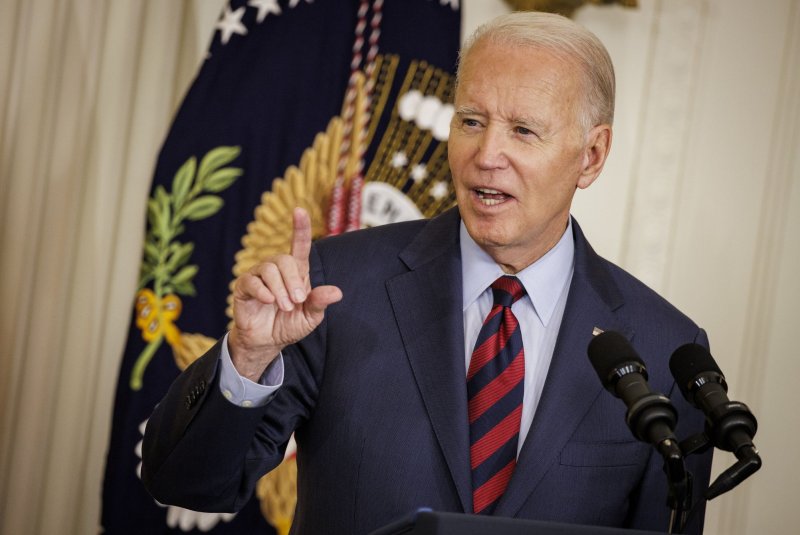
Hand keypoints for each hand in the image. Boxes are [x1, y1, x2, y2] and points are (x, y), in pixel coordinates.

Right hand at [229, 207, 341, 380]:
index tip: (299, 210)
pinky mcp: (244, 287)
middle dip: (293, 280)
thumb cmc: (290, 324)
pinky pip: (251, 281)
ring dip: (280, 289)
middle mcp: (276, 269)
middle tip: (297, 301)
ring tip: (285, 307)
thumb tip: (337, 292)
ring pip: (268, 268)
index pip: (299, 245)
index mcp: (296, 271)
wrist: (267, 341)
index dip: (300, 227)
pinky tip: (269, 300)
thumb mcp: (310, 317)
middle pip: (284, 259)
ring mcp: (258, 276)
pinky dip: (263, 291)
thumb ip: (320, 303)